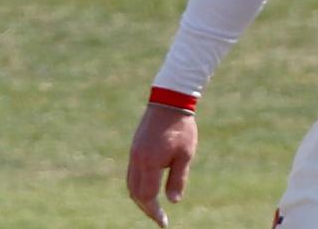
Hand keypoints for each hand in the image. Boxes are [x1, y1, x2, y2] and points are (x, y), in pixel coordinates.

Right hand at [127, 105, 198, 227]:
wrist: (169, 101)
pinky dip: (138, 186)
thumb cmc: (181, 127)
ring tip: (153, 207)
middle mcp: (137, 160)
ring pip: (131, 184)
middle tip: (159, 218)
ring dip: (140, 198)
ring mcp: (133, 153)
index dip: (154, 212)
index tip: (163, 222)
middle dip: (146, 208)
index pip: (148, 196)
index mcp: (150, 163)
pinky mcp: (135, 148)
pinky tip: (148, 189)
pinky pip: (132, 173)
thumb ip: (178, 178)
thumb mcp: (185, 154)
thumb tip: (173, 201)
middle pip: (136, 193)